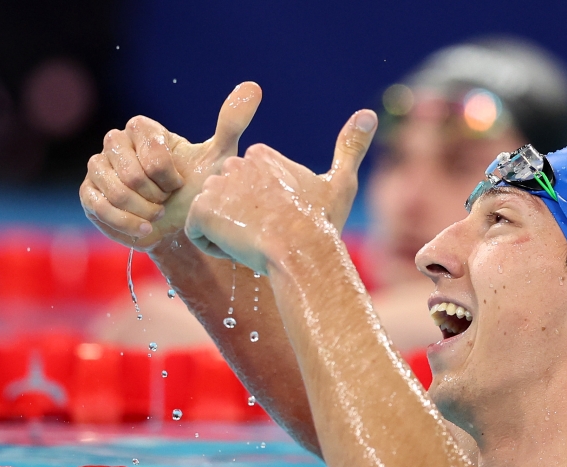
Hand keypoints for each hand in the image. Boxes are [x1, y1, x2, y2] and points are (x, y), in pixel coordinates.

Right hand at [79, 82, 261, 250]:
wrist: (180, 226)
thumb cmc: (198, 189)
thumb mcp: (219, 158)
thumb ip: (232, 123)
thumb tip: (253, 88)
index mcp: (141, 129)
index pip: (151, 152)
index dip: (168, 175)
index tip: (180, 183)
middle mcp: (115, 143)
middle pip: (132, 175)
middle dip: (156, 195)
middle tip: (168, 199)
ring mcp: (98, 167)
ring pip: (116, 192)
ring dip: (144, 210)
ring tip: (158, 213)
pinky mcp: (88, 193)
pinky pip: (100, 207)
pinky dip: (127, 223)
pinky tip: (146, 228)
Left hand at [184, 110, 377, 272]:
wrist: (303, 252)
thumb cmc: (323, 223)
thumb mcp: (341, 184)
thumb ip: (350, 147)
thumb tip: (370, 114)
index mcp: (262, 156)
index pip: (249, 191)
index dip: (264, 213)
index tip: (284, 223)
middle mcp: (234, 163)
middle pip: (229, 203)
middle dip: (244, 222)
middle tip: (270, 235)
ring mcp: (215, 186)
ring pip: (213, 217)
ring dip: (229, 234)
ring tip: (256, 242)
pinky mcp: (201, 210)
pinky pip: (197, 233)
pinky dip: (214, 246)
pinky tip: (239, 248)